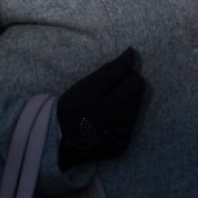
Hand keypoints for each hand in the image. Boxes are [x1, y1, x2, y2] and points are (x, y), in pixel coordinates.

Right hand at [56, 48, 146, 168]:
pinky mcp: (123, 145)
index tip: (113, 78)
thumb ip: (113, 70)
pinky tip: (107, 119)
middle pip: (138, 96)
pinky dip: (122, 117)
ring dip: (125, 103)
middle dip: (127, 89)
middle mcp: (126, 123)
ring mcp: (126, 136)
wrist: (58, 140)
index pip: (137, 82)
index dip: (127, 75)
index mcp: (118, 106)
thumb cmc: (72, 108)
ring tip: (105, 105)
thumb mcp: (88, 86)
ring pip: (135, 109)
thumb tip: (132, 52)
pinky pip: (130, 124)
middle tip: (107, 91)